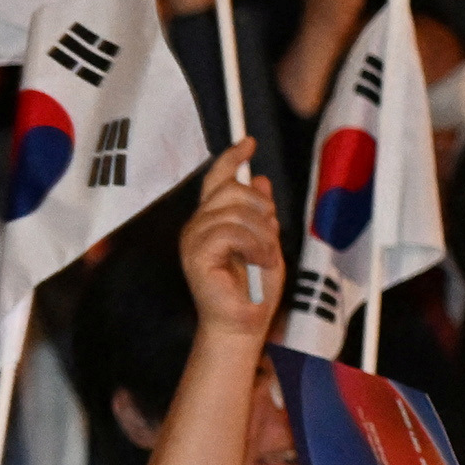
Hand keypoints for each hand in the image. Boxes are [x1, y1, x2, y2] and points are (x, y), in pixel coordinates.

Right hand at [176, 140, 283, 337]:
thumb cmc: (254, 288)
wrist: (243, 323)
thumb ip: (260, 213)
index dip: (231, 158)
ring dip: (262, 234)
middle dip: (260, 206)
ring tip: (266, 256)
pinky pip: (231, 232)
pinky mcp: (196, 255)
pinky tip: (260, 261)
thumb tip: (260, 179)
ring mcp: (194, 240)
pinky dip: (255, 245)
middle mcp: (197, 226)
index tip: (249, 142)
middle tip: (271, 234)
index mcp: (211, 220)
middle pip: (230, 190)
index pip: (217, 180)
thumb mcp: (265, 240)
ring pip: (234, 211)